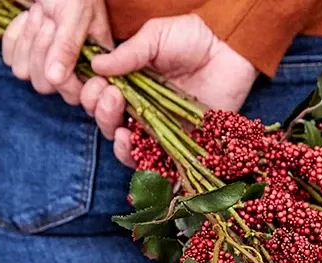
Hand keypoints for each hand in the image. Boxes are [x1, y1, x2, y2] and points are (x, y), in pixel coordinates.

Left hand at [2, 0, 112, 104]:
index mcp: (94, 68)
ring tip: (40, 14)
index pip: (75, 95)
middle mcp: (70, 73)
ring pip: (23, 72)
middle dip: (42, 51)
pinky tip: (26, 18)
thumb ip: (68, 47)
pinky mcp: (23, 54)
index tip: (61, 44)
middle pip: (44, 85)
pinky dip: (14, 35)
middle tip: (50, 21)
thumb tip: (55, 79)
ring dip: (27, 39)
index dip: (66, 82)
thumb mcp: (76, 14)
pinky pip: (9, 58)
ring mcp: (45, 65)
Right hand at [85, 14, 258, 165]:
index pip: (101, 98)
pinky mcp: (183, 146)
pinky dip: (145, 165)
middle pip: (110, 125)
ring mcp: (162, 130)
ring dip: (119, 143)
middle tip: (112, 97)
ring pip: (130, 150)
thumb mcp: (155, 37)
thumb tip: (96, 65)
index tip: (99, 85)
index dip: (93, 96)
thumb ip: (129, 54)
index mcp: (130, 84)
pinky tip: (138, 151)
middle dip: (102, 114)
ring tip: (122, 129)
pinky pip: (161, 165)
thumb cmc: (192, 38)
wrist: (228, 50)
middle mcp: (142, 110)